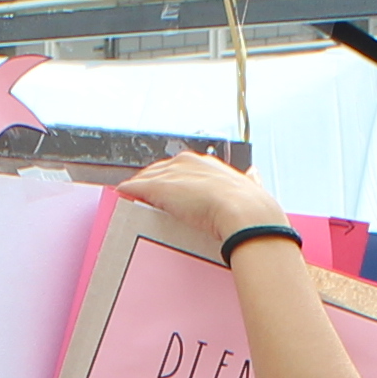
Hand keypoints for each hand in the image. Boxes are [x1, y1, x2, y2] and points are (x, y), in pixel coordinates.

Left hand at [117, 151, 284, 253]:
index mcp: (207, 163)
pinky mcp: (158, 188)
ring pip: (146, 177)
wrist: (244, 214)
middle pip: (159, 169)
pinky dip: (128, 190)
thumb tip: (254, 174)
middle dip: (151, 180)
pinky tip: (122, 194)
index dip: (172, 178)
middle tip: (144, 194)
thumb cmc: (250, 207)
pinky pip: (136, 187)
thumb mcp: (251, 187)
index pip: (180, 166)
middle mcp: (187, 162)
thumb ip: (250, 180)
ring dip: (138, 186)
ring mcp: (171, 174)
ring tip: (130, 196)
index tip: (170, 187)